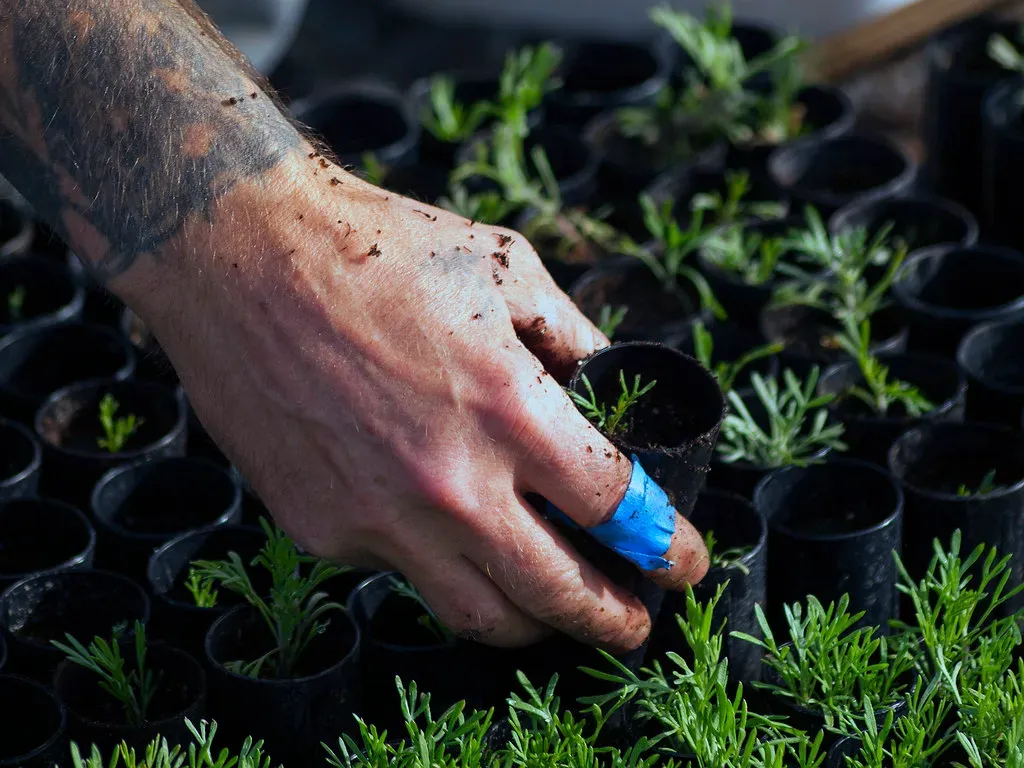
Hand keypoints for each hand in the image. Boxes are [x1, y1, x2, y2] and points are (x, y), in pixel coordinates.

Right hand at [131, 155, 709, 650]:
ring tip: (554, 611)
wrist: (239, 253)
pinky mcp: (324, 530)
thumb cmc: (374, 248)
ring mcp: (381, 518)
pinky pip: (401, 570)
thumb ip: (572, 339)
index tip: (680, 561)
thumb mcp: (504, 269)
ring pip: (480, 615)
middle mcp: (451, 483)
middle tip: (635, 622)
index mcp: (510, 410)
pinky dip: (441, 562)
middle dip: (615, 620)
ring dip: (533, 623)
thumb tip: (610, 388)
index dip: (665, 546)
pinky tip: (448, 532)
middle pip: (559, 594)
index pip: (619, 509)